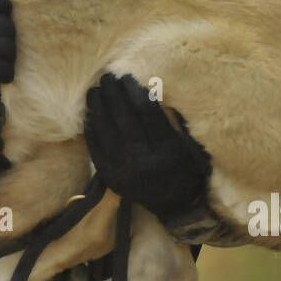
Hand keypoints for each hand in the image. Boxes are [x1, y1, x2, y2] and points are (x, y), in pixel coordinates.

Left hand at [84, 73, 211, 221]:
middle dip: (113, 94)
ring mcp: (124, 170)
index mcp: (168, 150)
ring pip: (105, 132)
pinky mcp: (111, 177)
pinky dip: (91, 129)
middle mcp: (144, 161)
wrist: (176, 204)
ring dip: (98, 108)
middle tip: (107, 76)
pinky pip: (96, 148)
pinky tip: (90, 113)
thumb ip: (172, 119)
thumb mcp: (190, 145)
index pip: (146, 112)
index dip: (134, 91)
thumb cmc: (186, 167)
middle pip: (123, 119)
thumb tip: (152, 86)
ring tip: (95, 90)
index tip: (127, 76)